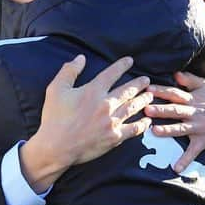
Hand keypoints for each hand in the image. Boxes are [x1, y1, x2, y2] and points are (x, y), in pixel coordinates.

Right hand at [20, 55, 152, 191]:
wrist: (56, 147)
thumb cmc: (54, 118)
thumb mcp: (55, 89)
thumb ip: (69, 71)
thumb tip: (81, 58)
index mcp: (93, 91)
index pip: (112, 74)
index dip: (122, 65)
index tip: (130, 61)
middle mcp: (106, 104)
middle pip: (128, 90)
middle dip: (139, 83)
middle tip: (146, 80)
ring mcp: (112, 121)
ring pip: (134, 107)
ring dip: (143, 100)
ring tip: (150, 95)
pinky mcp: (114, 137)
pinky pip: (134, 129)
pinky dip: (142, 124)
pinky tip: (147, 121)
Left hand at [144, 71, 204, 172]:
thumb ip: (190, 79)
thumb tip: (175, 74)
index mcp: (192, 100)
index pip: (175, 94)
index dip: (162, 91)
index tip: (148, 90)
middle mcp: (194, 113)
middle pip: (176, 111)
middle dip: (161, 110)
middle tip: (146, 110)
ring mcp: (198, 128)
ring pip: (181, 129)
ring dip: (168, 130)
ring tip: (154, 131)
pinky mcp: (202, 142)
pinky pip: (192, 152)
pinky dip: (185, 160)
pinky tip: (176, 168)